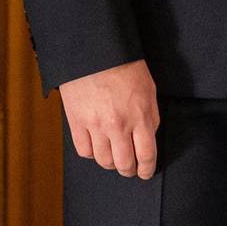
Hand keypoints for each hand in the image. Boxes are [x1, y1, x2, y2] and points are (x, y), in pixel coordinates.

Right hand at [58, 58, 158, 179]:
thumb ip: (150, 117)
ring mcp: (95, 126)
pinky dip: (91, 153)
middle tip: (130, 169)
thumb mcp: (149, 90)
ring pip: (103, 161)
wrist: (96, 53)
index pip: (146, 154)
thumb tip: (148, 139)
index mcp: (140, 115)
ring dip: (110, 163)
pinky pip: (84, 151)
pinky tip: (96, 147)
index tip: (146, 172)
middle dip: (129, 170)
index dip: (147, 168)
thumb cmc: (126, 68)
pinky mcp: (76, 123)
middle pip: (123, 164)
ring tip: (114, 158)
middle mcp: (118, 125)